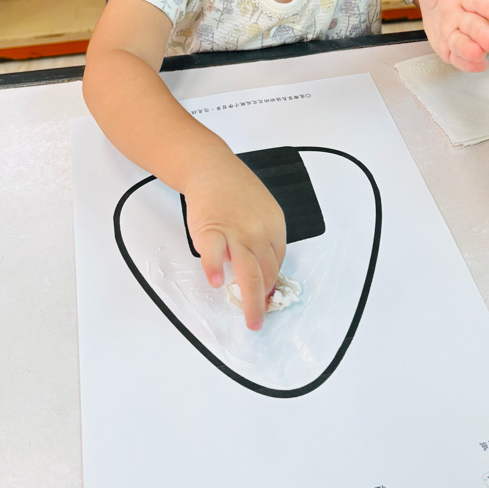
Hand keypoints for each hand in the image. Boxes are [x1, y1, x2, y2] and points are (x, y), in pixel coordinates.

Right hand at [184, 154, 285, 330]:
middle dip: (264, 301)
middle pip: (267, 273)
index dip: (272, 283)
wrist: (210, 168)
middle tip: (258, 319)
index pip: (277, 262)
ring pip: (248, 273)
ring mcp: (236, 231)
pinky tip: (215, 283)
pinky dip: (214, 270)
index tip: (266, 297)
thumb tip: (260, 269)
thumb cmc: (235, 190)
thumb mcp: (262, 209)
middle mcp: (259, 231)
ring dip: (251, 301)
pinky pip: (214, 255)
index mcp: (275, 225)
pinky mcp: (211, 230)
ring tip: (250, 319)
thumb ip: (263, 238)